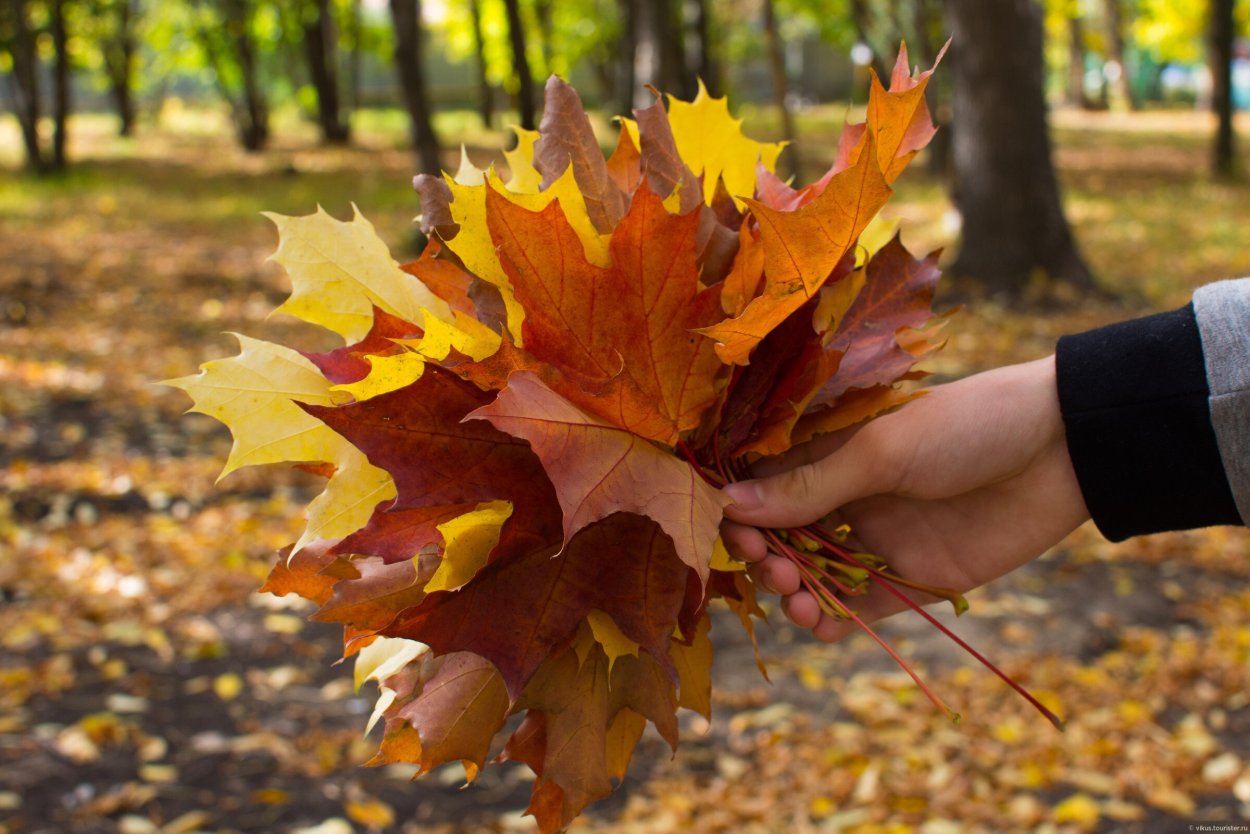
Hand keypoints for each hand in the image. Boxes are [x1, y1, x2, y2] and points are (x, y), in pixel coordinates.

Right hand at [720, 355, 1089, 640]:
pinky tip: (821, 625)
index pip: (768, 485)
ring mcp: (881, 539)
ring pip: (818, 576)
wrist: (1063, 448)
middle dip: (767, 554)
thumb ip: (810, 486)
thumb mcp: (882, 451)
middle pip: (786, 536)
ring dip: (795, 590)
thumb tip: (729, 505)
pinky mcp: (915, 578)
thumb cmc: (966, 426)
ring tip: (795, 595)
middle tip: (769, 563)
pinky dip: (836, 621)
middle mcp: (850, 497)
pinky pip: (863, 608)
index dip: (743, 511)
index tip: (728, 530)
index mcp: (835, 452)